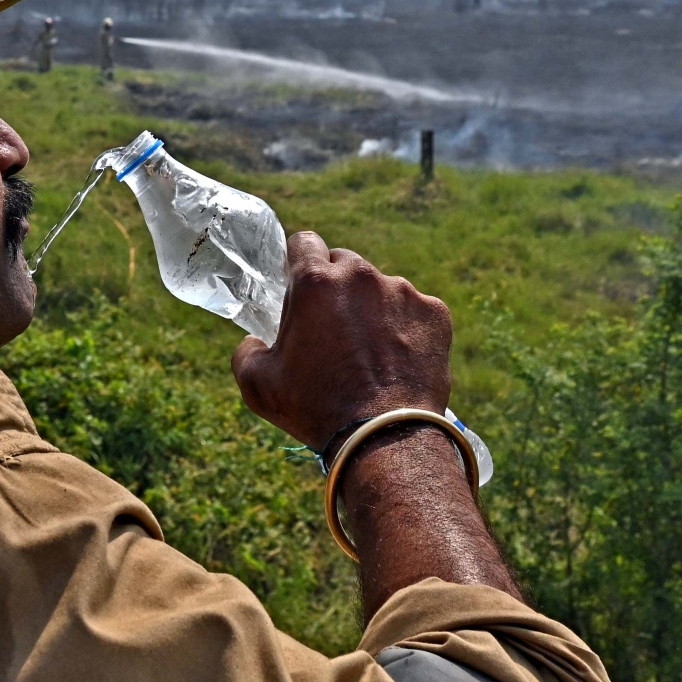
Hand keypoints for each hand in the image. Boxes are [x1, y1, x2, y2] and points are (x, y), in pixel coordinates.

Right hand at [231, 231, 452, 450]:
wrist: (386, 438)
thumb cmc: (317, 410)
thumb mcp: (259, 386)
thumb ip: (246, 352)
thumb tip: (253, 342)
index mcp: (316, 282)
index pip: (304, 242)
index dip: (298, 261)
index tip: (300, 283)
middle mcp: (361, 276)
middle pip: (344, 263)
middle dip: (336, 287)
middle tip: (332, 327)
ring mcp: (403, 292)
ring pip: (382, 288)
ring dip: (373, 309)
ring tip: (370, 353)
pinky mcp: (435, 313)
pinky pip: (415, 311)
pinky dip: (406, 329)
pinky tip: (398, 361)